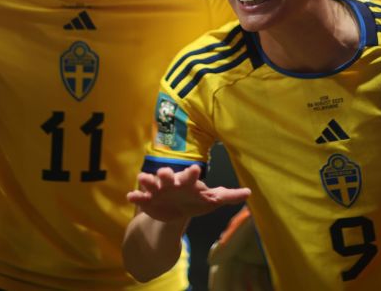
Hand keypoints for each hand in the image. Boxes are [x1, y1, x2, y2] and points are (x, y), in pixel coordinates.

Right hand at [127, 165, 250, 221]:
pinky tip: (131, 197)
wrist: (176, 210)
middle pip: (168, 175)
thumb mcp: (212, 199)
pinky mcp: (147, 200)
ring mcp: (158, 190)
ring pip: (151, 182)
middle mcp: (172, 182)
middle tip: (165, 173)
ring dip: (147, 181)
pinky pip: (140, 198)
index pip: (191, 176)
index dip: (193, 173)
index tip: (197, 169)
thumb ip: (228, 196)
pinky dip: (135, 197)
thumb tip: (249, 192)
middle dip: (166, 174)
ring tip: (143, 180)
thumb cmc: (195, 200)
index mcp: (188, 182)